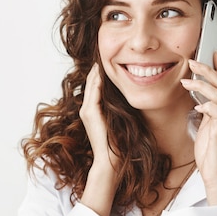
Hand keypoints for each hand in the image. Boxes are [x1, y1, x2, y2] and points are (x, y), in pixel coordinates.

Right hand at [79, 64, 119, 215]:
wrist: (109, 161)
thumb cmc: (117, 145)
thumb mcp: (119, 122)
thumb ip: (119, 109)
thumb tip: (130, 98)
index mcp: (93, 110)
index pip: (95, 86)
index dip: (101, 73)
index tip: (111, 61)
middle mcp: (86, 108)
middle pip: (91, 81)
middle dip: (98, 68)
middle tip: (106, 54)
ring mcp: (86, 110)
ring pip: (91, 83)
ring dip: (97, 70)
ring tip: (105, 57)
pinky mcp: (90, 112)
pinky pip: (94, 91)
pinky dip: (98, 79)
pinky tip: (104, 70)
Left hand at [181, 52, 216, 204]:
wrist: (215, 171)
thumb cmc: (209, 151)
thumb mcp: (203, 126)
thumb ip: (203, 112)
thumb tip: (196, 99)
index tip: (212, 53)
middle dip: (207, 69)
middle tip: (192, 61)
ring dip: (200, 84)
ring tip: (185, 80)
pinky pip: (216, 110)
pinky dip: (206, 104)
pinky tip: (196, 105)